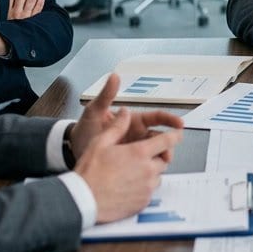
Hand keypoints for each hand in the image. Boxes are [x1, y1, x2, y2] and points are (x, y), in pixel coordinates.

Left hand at [69, 73, 185, 160]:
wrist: (72, 150)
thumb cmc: (84, 128)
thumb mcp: (94, 111)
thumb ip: (106, 95)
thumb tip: (114, 76)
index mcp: (133, 120)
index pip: (156, 118)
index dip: (170, 120)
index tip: (180, 125)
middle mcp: (137, 134)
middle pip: (160, 139)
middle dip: (168, 145)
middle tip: (168, 154)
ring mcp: (134, 149)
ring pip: (155, 153)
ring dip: (160, 158)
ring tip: (159, 166)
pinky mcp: (130, 163)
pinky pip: (144, 165)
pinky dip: (150, 169)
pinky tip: (149, 175)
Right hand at [74, 105, 182, 223]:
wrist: (83, 201)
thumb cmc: (90, 172)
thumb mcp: (100, 143)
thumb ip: (117, 126)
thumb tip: (125, 112)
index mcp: (140, 153)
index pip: (168, 141)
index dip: (175, 135)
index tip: (178, 133)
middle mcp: (148, 170)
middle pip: (164, 159)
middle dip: (156, 156)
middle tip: (140, 156)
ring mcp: (146, 188)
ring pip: (158, 176)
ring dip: (150, 172)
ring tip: (131, 172)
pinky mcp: (142, 202)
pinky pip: (150, 191)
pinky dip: (144, 187)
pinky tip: (128, 186)